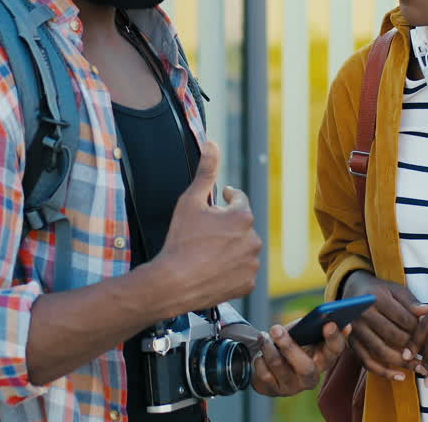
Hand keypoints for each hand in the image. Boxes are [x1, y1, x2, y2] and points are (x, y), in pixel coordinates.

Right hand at [151, 143, 261, 313]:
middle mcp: (253, 239)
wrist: (173, 283)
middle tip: (204, 233)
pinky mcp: (247, 284)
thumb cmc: (180, 240)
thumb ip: (206, 171)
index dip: (226, 199)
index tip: (217, 203)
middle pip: (241, 225)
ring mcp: (252, 264)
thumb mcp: (190, 201)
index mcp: (243, 217)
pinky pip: (241, 271)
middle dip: (226, 225)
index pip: (239, 199)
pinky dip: (230, 268)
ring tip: (207, 252)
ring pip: (242, 248)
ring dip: (230, 246)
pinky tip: (212, 268)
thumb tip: (212, 143)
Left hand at [250, 321, 347, 396]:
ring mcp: (293, 387)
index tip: (329, 324)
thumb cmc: (289, 343)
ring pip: (279, 366)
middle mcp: (311, 377)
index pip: (335, 350)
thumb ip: (308, 326)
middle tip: (276, 329)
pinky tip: (260, 356)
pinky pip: (264, 374)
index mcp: (323, 359)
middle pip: (305, 367)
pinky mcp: (274, 391)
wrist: (267, 361)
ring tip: (263, 336)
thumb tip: (315, 318)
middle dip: (289, 347)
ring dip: (267, 347)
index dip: (334, 338)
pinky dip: (259, 360)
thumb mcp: (300, 333)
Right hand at [342, 271, 427, 381]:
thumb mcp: (396, 290)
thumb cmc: (380, 291)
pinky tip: (401, 376)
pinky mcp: (352, 343)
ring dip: (403, 363)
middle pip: (392, 336)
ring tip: (420, 368)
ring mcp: (355, 331)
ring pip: (381, 351)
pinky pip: (367, 362)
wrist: (353, 291)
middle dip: (414, 348)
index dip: (420, 330)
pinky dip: (384, 372)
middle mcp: (363, 314)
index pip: (403, 319)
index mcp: (376, 298)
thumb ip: (411, 302)